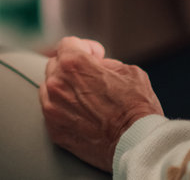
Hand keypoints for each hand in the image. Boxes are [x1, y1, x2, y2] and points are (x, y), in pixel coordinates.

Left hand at [40, 37, 163, 170]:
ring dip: (65, 89)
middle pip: (56, 65)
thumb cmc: (138, 109)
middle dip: (73, 68)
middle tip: (92, 78)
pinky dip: (63, 110)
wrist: (138, 145)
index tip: (95, 57)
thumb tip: (97, 65)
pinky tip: (82, 115)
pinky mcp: (54, 131)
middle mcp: (57, 84)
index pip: (67, 44)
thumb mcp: (129, 72)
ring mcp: (52, 108)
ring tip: (86, 98)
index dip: (85, 48)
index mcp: (73, 64)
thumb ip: (106, 63)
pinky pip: (52, 112)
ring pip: (50, 88)